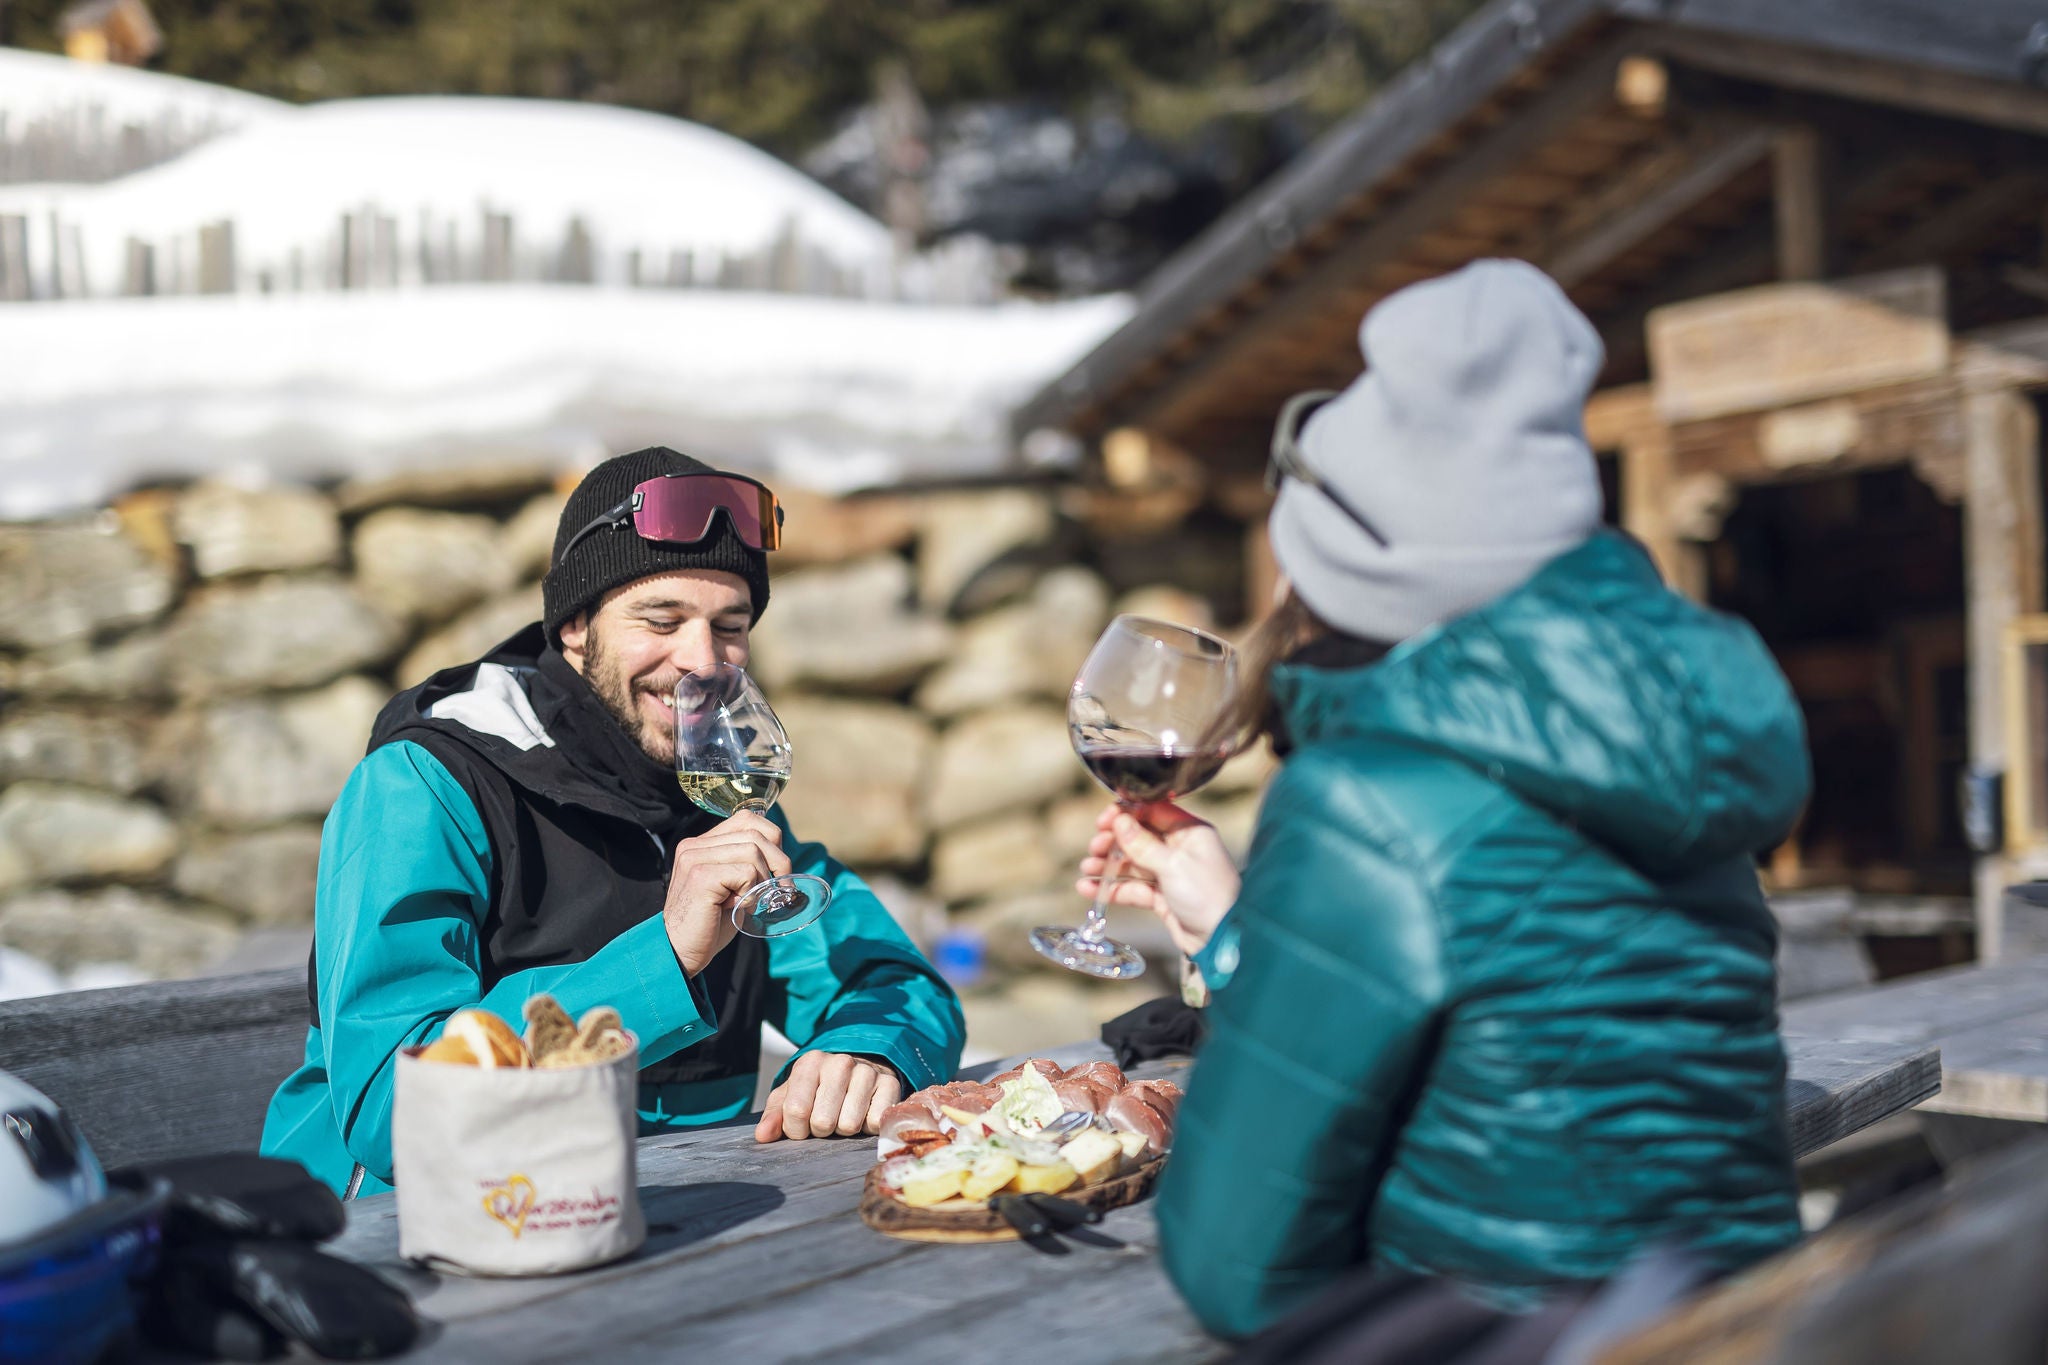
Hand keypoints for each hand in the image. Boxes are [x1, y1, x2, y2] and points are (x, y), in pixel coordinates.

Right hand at [662, 810, 791, 975]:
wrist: (679, 952)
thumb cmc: (709, 924)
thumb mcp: (732, 887)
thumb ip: (746, 865)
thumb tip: (781, 856)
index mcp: (702, 844)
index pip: (748, 819)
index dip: (772, 841)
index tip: (779, 870)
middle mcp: (694, 845)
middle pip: (755, 833)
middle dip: (778, 862)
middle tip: (781, 890)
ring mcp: (695, 858)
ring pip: (753, 851)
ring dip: (761, 881)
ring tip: (747, 902)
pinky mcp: (700, 876)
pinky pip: (746, 872)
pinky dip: (750, 892)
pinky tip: (736, 907)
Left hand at [754, 1052, 901, 1142]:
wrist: (859, 1069)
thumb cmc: (818, 1089)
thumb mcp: (791, 1096)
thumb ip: (774, 1116)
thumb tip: (763, 1136)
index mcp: (810, 1063)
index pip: (796, 1111)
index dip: (796, 1129)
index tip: (802, 1125)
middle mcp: (840, 1062)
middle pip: (823, 1122)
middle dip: (821, 1130)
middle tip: (826, 1119)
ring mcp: (867, 1072)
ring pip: (849, 1125)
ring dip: (844, 1130)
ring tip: (844, 1114)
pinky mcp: (890, 1084)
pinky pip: (875, 1123)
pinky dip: (867, 1127)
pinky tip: (863, 1113)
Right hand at [1078, 802, 1239, 957]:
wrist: (1222, 940)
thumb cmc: (1207, 895)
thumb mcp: (1173, 865)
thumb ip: (1143, 844)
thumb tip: (1119, 821)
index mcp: (1189, 832)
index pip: (1153, 811)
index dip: (1127, 814)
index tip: (1104, 821)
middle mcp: (1180, 849)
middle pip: (1139, 837)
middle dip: (1114, 841)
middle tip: (1095, 847)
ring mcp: (1170, 873)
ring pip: (1133, 863)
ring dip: (1109, 864)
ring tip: (1087, 868)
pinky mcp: (1162, 897)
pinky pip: (1133, 888)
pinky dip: (1113, 888)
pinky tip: (1090, 888)